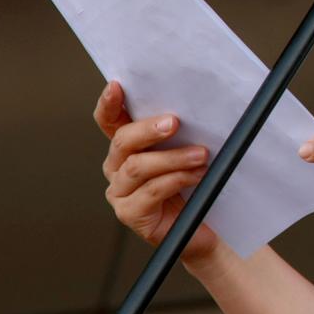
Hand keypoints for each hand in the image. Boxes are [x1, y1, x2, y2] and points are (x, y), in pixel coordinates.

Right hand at [94, 80, 221, 266]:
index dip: (109, 104)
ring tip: (201, 155)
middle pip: (122, 141)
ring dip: (172, 158)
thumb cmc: (197, 185)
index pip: (110, 121)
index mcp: (127, 147)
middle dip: (148, 129)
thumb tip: (198, 104)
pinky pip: (151, 191)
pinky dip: (176, 180)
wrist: (205, 228)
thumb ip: (183, 132)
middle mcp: (117, 167)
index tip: (116, 85)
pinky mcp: (131, 214)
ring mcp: (120, 192)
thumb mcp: (190, 151)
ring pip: (138, 167)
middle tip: (175, 122)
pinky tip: (197, 176)